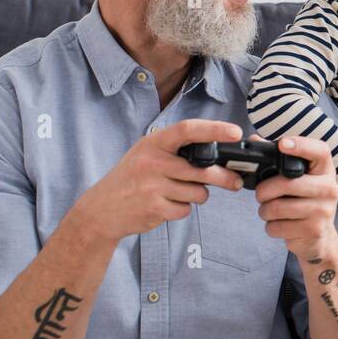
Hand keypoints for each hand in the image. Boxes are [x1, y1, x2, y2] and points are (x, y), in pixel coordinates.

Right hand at [71, 119, 245, 244]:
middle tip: (236, 181)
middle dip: (224, 177)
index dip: (215, 129)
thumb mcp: (147, 153)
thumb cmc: (132, 178)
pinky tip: (166, 205)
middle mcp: (152, 162)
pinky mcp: (154, 208)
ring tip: (179, 193)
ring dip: (197, 195)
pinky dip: (183, 209)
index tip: (236, 132)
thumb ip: (177, 151)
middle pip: (202, 169)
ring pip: (198, 192)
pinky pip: (186, 209)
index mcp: (153, 142)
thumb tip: (218, 154)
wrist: (101, 210)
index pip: (188, 129)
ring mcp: (152, 186)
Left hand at [253, 135, 337, 262]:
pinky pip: (278, 226)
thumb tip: (254, 140)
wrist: (320, 237)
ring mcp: (324, 210)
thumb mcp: (297, 179)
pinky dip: (271, 227)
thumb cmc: (304, 201)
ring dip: (265, 210)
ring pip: (278, 207)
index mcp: (325, 170)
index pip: (320, 151)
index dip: (301, 145)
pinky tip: (279, 225)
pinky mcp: (314, 230)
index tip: (282, 144)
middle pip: (288, 183)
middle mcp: (329, 188)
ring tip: (269, 210)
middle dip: (264, 190)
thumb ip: (277, 160)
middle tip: (261, 194)